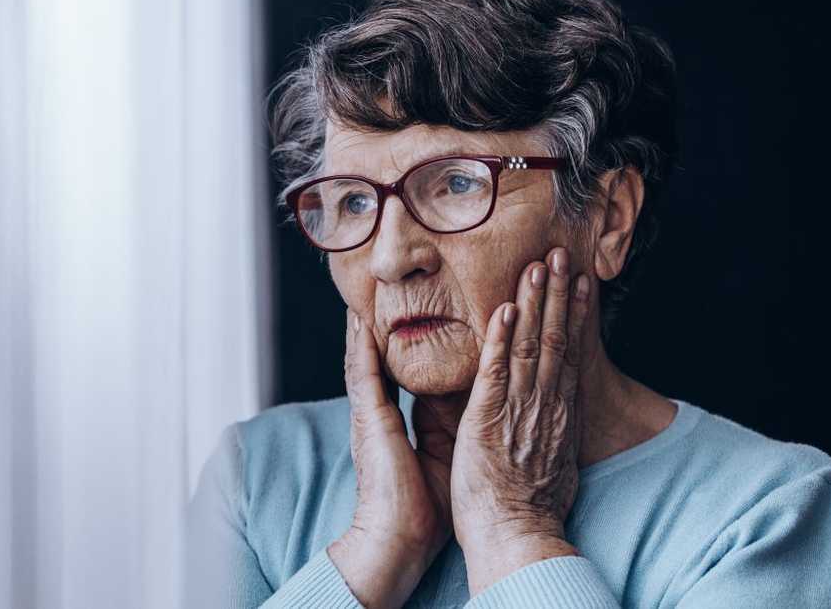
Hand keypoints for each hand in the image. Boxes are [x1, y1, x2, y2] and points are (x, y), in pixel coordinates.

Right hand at [326, 308, 451, 607]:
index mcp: (398, 420)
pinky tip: (360, 322)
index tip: (411, 313)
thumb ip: (447, 426)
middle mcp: (380, 412)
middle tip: (382, 292)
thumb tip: (469, 402)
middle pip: (380, 358)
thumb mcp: (443, 454)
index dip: (405, 342)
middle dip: (379, 326)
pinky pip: (364, 375)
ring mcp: (370, 414)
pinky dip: (361, 347)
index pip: (401, 371)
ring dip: (366, 326)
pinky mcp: (369, 420)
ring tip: (365, 295)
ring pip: (366, 358)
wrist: (399, 538)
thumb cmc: (425, 507)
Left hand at [451, 246, 591, 594]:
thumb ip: (554, 433)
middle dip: (558, 295)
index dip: (573, 315)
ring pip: (529, 347)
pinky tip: (504, 308)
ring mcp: (520, 411)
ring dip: (533, 304)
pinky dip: (501, 339)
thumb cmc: (530, 508)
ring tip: (537, 266)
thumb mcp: (555, 464)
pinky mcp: (489, 420)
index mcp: (559, 414)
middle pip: (555, 340)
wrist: (517, 538)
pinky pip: (496, 372)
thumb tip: (558, 420)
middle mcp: (546, 406)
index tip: (578, 282)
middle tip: (561, 255)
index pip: (568, 354)